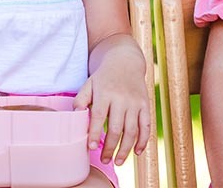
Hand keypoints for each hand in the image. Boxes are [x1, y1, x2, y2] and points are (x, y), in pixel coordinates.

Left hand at [73, 40, 149, 165]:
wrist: (126, 60)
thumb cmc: (104, 77)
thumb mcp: (90, 84)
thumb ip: (81, 100)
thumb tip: (76, 116)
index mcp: (105, 93)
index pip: (99, 116)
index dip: (95, 133)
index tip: (92, 147)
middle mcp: (121, 98)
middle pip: (116, 127)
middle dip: (110, 147)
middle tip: (104, 160)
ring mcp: (135, 101)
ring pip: (132, 130)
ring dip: (125, 149)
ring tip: (118, 161)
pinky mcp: (145, 104)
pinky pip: (146, 125)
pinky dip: (143, 140)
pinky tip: (137, 152)